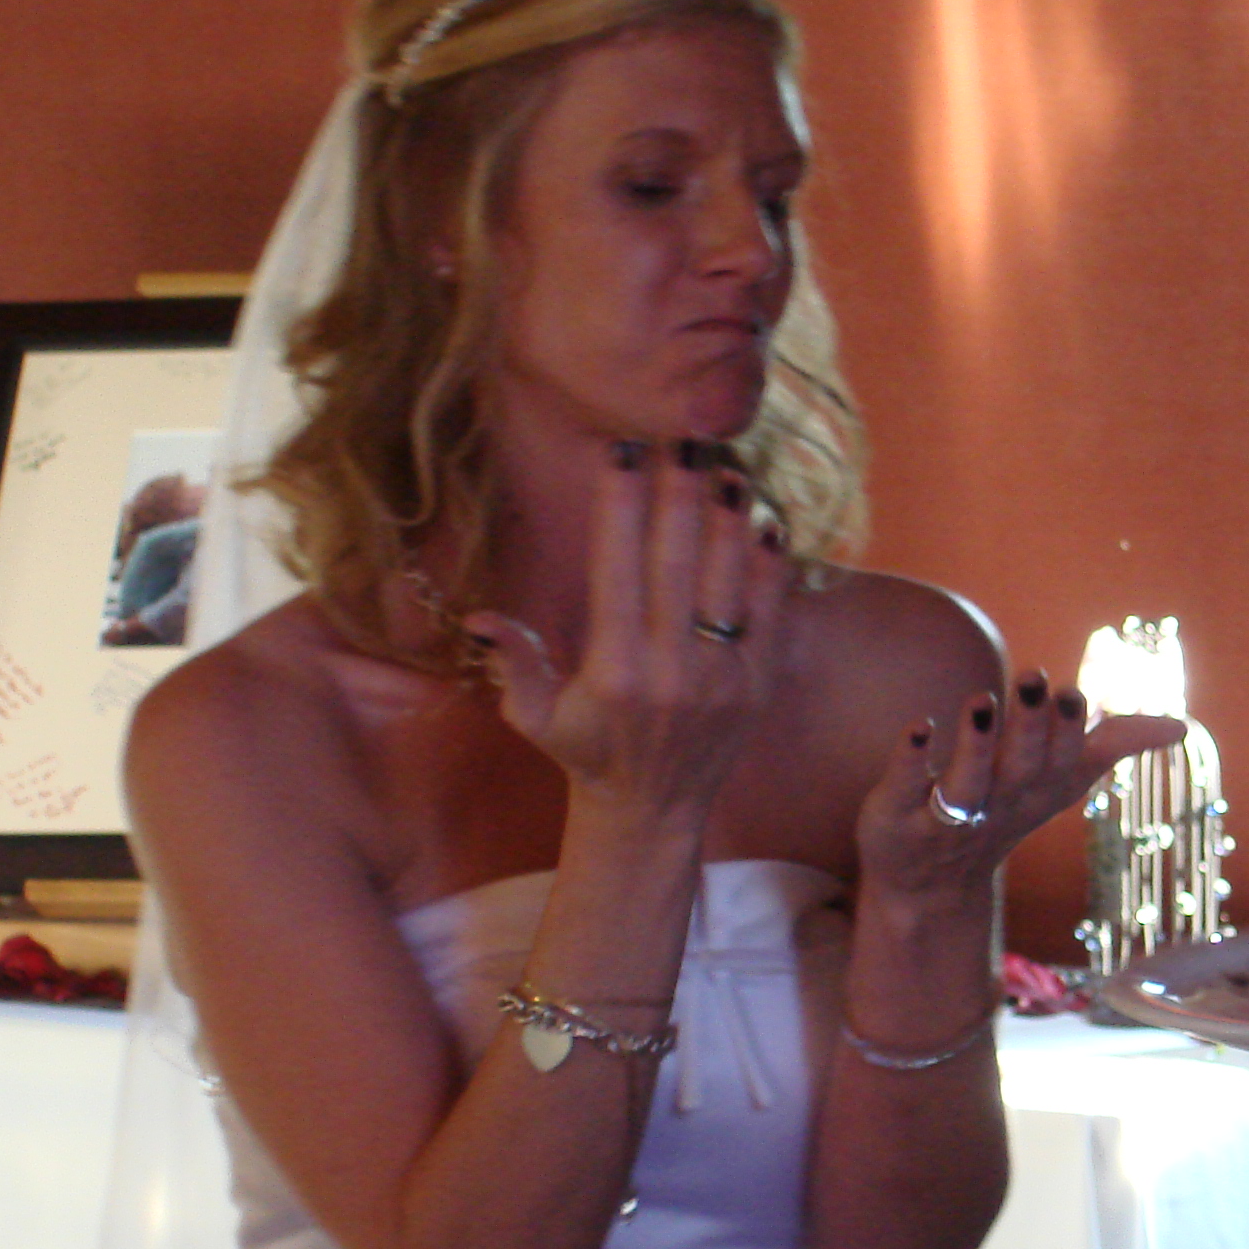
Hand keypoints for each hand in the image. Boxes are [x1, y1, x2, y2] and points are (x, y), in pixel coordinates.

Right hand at [465, 441, 794, 823]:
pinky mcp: (759, 685)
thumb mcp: (532, 715)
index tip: (624, 452)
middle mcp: (672, 671)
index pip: (619, 567)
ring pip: (730, 577)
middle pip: (679, 559)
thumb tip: (479, 617)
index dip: (623, 504)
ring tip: (726, 465)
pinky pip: (769, 612)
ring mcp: (723, 678)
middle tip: (684, 436)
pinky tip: (765, 520)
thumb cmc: (584, 754)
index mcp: (614, 671)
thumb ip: (513, 660)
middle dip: (681, 491)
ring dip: (729, 515)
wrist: (653, 813)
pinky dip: (769, 564)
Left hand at [856, 669, 1182, 907]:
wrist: (927, 886)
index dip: (1066, 729)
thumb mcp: (1058, 782)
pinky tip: (918, 727)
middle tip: (1032, 677)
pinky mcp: (896, 816)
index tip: (1072, 692)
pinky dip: (911, 759)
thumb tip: (1184, 727)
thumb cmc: (997, 813)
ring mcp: (947, 816)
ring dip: (975, 744)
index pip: (1061, 759)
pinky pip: (903, 787)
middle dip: (1028, 726)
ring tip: (981, 701)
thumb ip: (1111, 744)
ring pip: (965, 784)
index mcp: (1037, 790)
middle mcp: (998, 803)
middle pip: (1019, 767)